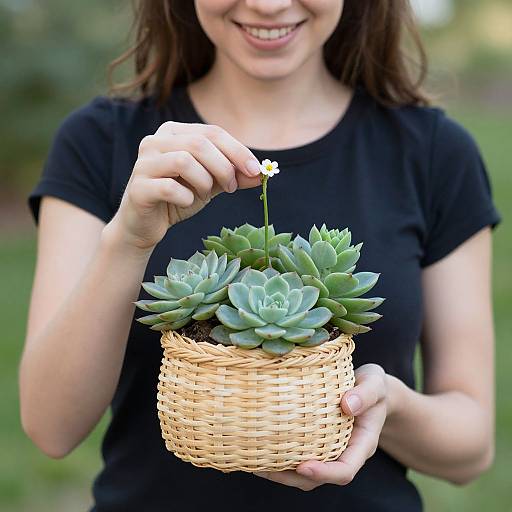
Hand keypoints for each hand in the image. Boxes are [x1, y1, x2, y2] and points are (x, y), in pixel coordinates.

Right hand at [105, 121, 261, 251]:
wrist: (145, 225)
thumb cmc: (178, 198)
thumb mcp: (210, 184)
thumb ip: (233, 175)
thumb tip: (262, 173)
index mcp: (173, 132)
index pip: (212, 132)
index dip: (238, 151)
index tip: (256, 171)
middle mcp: (155, 141)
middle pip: (199, 144)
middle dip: (224, 167)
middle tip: (231, 188)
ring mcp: (143, 163)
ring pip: (184, 161)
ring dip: (204, 181)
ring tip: (205, 194)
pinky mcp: (138, 188)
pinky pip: (170, 188)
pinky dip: (186, 198)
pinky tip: (186, 203)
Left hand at [255, 364, 388, 490]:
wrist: (370, 389)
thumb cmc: (373, 386)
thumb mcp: (375, 383)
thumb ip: (365, 394)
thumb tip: (346, 405)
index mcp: (362, 445)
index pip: (345, 470)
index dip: (324, 473)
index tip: (302, 466)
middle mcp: (344, 453)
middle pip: (318, 479)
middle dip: (291, 478)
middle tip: (263, 468)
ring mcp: (329, 450)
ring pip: (304, 473)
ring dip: (280, 472)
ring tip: (254, 463)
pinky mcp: (317, 442)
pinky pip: (299, 455)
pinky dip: (280, 456)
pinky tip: (260, 446)